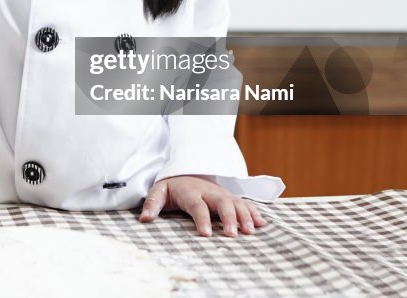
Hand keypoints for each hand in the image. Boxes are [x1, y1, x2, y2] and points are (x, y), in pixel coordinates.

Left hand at [139, 175, 265, 237]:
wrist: (186, 171)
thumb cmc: (172, 187)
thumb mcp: (159, 192)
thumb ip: (152, 204)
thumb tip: (144, 219)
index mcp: (190, 192)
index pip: (197, 206)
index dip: (202, 219)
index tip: (206, 234)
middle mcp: (209, 192)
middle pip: (221, 203)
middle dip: (228, 218)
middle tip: (231, 234)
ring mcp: (221, 194)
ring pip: (236, 202)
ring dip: (244, 216)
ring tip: (250, 231)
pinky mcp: (230, 197)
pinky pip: (245, 202)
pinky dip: (254, 212)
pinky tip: (262, 223)